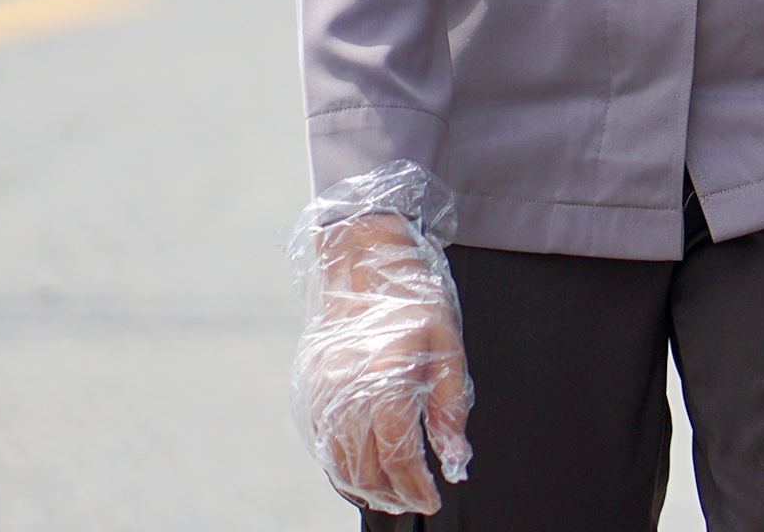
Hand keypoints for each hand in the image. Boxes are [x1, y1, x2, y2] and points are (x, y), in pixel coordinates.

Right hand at [296, 211, 473, 514]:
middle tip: (416, 502)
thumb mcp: (447, 345)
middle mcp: (345, 393)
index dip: (417, 486)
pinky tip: (361, 474)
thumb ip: (450, 407)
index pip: (397, 455)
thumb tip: (455, 460)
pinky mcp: (308, 392)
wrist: (360, 260)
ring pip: (337, 464)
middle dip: (393, 494)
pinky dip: (340, 469)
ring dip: (365, 488)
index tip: (434, 498)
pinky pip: (321, 445)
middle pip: (365, 469)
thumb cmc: (411, 297)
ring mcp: (320, 395)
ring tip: (392, 497)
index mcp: (385, 379)